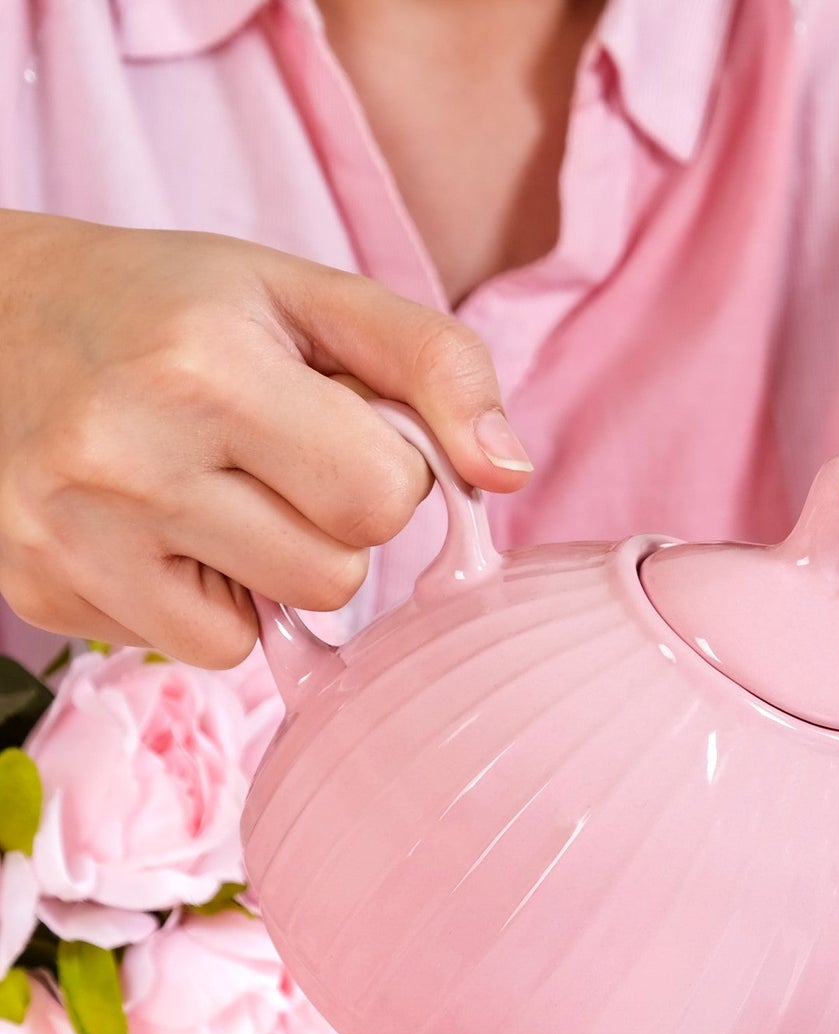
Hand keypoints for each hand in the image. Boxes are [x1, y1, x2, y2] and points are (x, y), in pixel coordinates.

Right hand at [0, 212, 532, 667]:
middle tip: (260, 455)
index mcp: (204, 368)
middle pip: (335, 578)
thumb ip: (436, 364)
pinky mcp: (40, 589)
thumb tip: (510, 473)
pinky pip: (193, 651)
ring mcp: (72, 535)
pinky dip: (196, 603)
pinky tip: (156, 529)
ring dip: (264, 572)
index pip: (386, 499)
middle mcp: (125, 458)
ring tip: (206, 489)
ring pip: (263, 634)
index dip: (383, 468)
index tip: (329, 423)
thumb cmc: (170, 307)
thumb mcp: (307, 295)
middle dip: (325, 524)